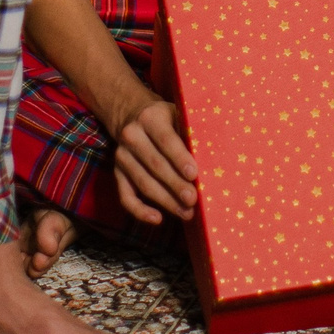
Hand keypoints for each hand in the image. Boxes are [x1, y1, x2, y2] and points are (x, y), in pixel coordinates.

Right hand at [110, 93, 197, 224]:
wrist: (132, 115)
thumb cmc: (166, 119)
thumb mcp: (178, 114)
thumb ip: (191, 130)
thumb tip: (216, 154)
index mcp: (150, 118)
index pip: (166, 140)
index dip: (179, 158)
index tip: (194, 175)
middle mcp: (132, 136)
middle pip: (155, 164)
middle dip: (175, 184)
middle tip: (193, 200)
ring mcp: (122, 156)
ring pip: (143, 183)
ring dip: (165, 201)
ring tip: (186, 213)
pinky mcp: (117, 173)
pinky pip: (126, 196)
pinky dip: (140, 211)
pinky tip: (157, 219)